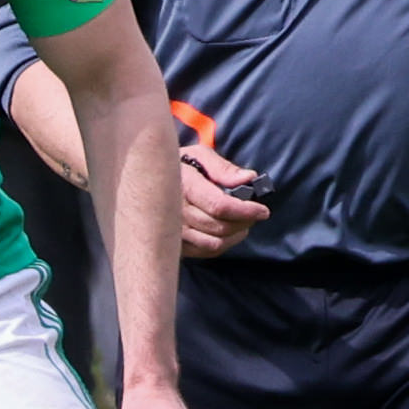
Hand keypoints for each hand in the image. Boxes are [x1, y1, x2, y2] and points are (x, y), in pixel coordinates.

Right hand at [176, 141, 268, 258]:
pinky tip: (227, 233)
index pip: (220, 206)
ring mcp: (172, 231)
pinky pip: (204, 252)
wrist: (145, 181)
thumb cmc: (178, 166)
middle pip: (220, 227)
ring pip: (214, 243)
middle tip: (254, 214)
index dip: (246, 210)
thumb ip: (223, 168)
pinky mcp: (173, 244)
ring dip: (235, 235)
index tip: (263, 210)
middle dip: (244, 222)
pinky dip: (223, 245)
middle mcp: (175, 212)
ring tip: (243, 223)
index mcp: (184, 186)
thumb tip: (248, 178)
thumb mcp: (199, 156)